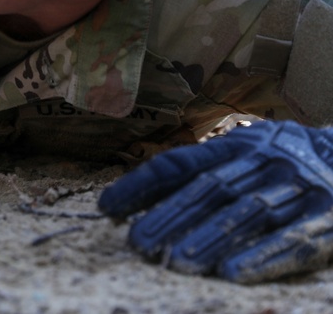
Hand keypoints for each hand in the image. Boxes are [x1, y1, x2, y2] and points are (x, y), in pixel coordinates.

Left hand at [98, 121, 332, 282]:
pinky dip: (262, 256)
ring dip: (211, 238)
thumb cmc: (279, 162)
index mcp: (236, 146)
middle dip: (173, 216)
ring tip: (179, 262)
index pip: (180, 163)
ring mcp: (299, 186)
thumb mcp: (238, 154)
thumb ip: (189, 173)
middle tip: (141, 243)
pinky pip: (294, 238)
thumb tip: (121, 201)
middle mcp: (266, 160)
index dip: (143, 184)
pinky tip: (233, 273)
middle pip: (211, 189)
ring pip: (248, 213)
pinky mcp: (330, 215)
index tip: (108, 208)